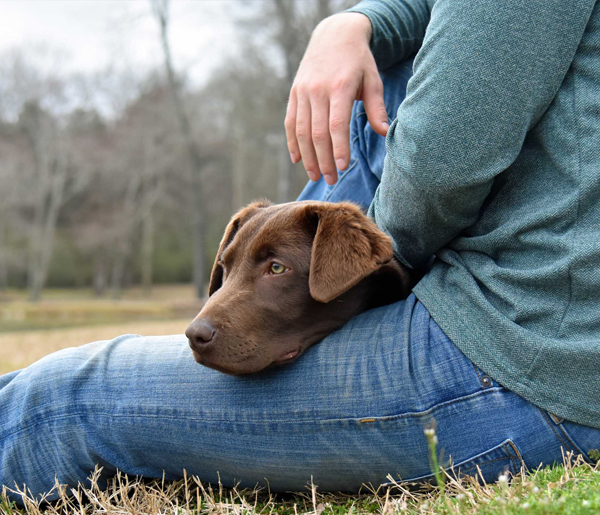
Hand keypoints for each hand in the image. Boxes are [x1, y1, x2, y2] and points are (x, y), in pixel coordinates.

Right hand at [285, 13, 388, 184]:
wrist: (334, 35)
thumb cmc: (359, 62)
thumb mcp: (373, 80)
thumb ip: (377, 108)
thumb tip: (385, 134)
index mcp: (340, 87)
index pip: (337, 125)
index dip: (338, 149)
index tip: (342, 168)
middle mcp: (318, 90)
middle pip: (317, 133)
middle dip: (324, 160)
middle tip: (331, 180)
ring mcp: (303, 91)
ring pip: (301, 131)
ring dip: (307, 157)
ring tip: (315, 176)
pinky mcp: (294, 93)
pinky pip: (290, 123)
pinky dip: (292, 143)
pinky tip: (298, 160)